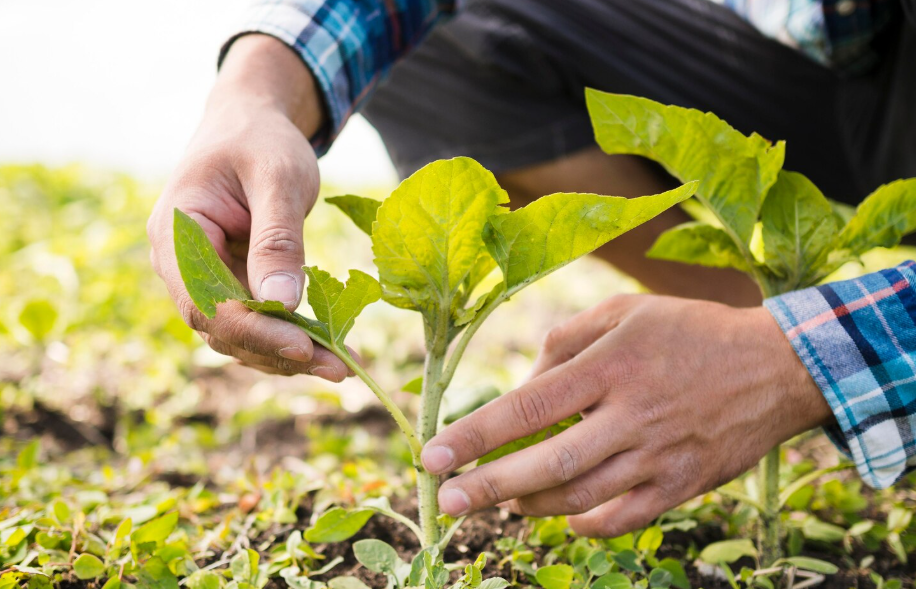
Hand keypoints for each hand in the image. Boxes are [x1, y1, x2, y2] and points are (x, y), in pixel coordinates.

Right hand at [147, 35, 346, 379]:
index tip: (305, 347)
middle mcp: (179, 263)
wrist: (250, 123)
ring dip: (287, 353)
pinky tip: (328, 347)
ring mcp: (201, 276)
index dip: (254, 331)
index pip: (205, 302)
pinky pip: (253, 320)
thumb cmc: (261, 141)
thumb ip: (277, 240)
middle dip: (279, 351)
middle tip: (339, 368)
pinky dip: (288, 336)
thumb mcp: (278, 179)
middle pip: (222, 327)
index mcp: (176, 233)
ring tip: (341, 365)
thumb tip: (283, 304)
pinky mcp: (227, 282)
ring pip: (238, 332)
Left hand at [421, 294, 833, 536]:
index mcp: (610, 366)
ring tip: (501, 500)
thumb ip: (565, 342)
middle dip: (487, 487)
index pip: (526, 408)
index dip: (474, 436)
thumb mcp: (625, 312)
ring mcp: (658, 456)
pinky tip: (561, 516)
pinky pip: (622, 519)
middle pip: (546, 464)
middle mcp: (631, 415)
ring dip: (530, 504)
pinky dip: (583, 523)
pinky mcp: (682, 486)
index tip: (433, 456)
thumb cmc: (689, 331)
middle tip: (446, 500)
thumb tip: (522, 387)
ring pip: (579, 497)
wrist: (775, 367)